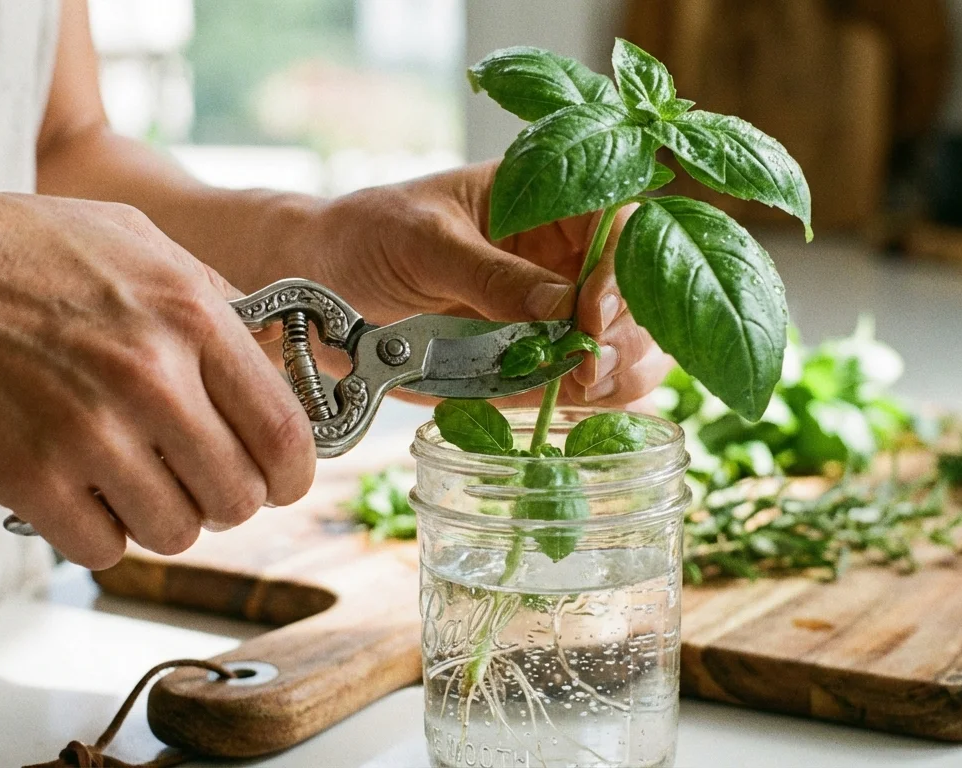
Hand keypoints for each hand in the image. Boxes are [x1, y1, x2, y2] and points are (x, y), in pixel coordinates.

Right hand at [0, 187, 314, 568]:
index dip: (294, 474)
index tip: (282, 480)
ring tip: (136, 480)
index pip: (286, 435)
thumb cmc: (27, 248)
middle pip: (239, 498)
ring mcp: (88, 432)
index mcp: (193, 319)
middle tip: (199, 480)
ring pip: (176, 533)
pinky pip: (103, 548)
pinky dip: (100, 533)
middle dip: (227, 500)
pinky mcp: (28, 476)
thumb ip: (217, 301)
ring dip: (163, 517)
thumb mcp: (145, 244)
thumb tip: (276, 356)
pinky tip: (85, 492)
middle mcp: (151, 379)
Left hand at [295, 162, 673, 408]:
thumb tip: (560, 309)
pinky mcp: (541, 364)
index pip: (619, 227)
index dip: (623, 272)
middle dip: (629, 332)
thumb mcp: (422, 241)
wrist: (320, 284)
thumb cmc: (367, 235)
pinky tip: (578, 404)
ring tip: (583, 387)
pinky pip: (593, 387)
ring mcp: (560, 315)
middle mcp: (567, 258)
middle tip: (592, 365)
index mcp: (550, 200)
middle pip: (640, 294)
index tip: (593, 315)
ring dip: (623, 371)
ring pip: (631, 345)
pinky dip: (599, 403)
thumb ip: (489, 273)